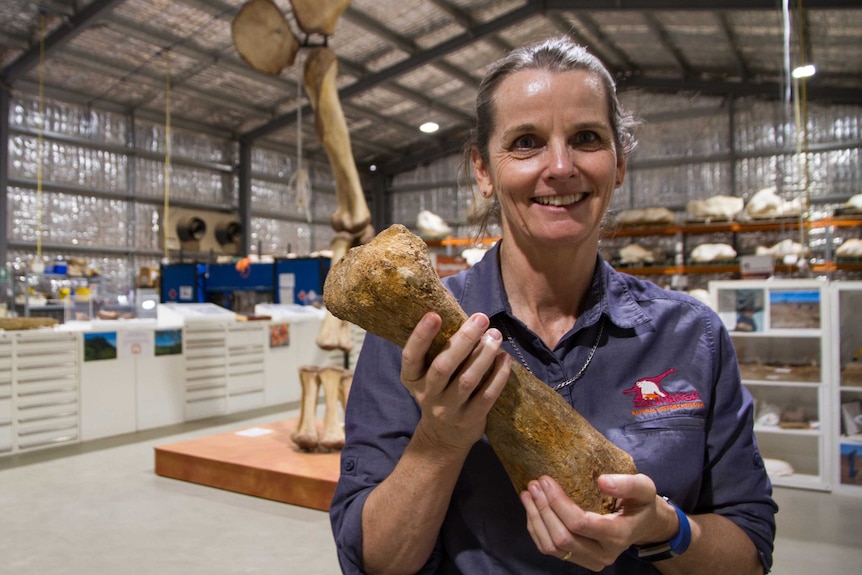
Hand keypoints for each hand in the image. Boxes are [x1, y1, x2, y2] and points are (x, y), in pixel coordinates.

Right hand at [401, 312, 509, 453]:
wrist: (443, 437)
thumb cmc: (439, 392)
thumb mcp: (427, 375)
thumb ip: (438, 351)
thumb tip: (464, 317)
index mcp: (412, 379)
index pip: (411, 356)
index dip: (421, 336)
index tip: (434, 314)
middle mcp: (427, 395)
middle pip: (443, 366)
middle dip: (464, 340)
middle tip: (481, 318)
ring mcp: (448, 410)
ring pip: (467, 380)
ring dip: (484, 355)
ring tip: (496, 335)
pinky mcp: (470, 419)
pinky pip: (486, 396)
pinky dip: (498, 376)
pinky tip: (505, 359)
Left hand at [520, 474, 677, 570]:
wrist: (643, 525)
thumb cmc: (641, 504)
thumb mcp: (643, 489)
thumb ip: (628, 485)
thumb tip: (602, 481)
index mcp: (618, 535)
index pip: (580, 524)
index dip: (558, 502)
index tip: (546, 480)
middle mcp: (603, 554)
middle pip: (562, 537)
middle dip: (543, 509)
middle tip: (534, 484)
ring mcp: (590, 560)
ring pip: (553, 547)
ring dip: (536, 519)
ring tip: (527, 494)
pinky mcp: (579, 559)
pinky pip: (551, 550)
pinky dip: (537, 529)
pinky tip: (532, 509)